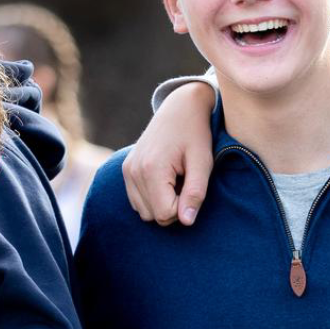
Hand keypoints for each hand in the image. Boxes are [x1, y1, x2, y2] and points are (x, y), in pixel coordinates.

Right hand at [124, 81, 215, 225]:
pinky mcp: (126, 169)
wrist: (180, 107)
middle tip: (185, 181)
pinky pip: (137, 201)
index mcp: (151, 169)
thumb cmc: (195, 134)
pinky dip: (152, 197)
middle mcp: (133, 171)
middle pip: (153, 216)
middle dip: (173, 207)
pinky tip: (165, 178)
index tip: (192, 186)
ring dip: (162, 203)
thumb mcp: (203, 162)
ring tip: (176, 179)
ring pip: (144, 212)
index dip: (183, 207)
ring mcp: (127, 170)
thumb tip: (186, 221)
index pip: (165, 214)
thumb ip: (195, 193)